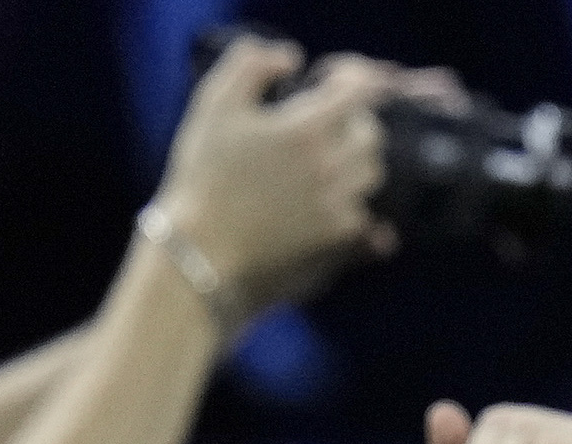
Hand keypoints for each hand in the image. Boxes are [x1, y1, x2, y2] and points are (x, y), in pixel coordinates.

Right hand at [157, 38, 396, 316]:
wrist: (199, 257)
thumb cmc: (202, 182)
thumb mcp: (214, 107)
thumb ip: (251, 65)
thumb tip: (289, 58)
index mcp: (309, 128)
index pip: (361, 88)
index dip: (350, 78)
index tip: (330, 82)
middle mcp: (333, 164)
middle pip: (371, 133)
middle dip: (353, 124)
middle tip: (325, 129)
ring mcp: (339, 204)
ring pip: (372, 174)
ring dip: (355, 165)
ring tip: (326, 169)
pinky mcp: (335, 239)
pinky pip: (365, 218)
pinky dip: (354, 209)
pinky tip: (328, 207)